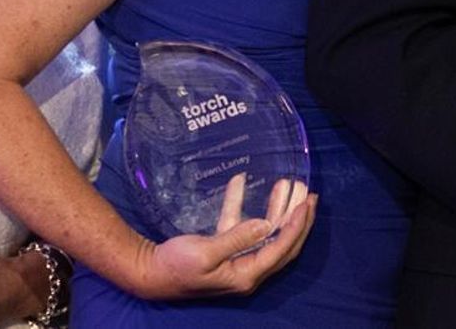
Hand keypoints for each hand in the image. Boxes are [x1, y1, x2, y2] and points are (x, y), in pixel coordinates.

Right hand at [128, 174, 317, 299]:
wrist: (147, 272)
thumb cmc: (175, 267)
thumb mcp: (206, 252)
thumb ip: (237, 238)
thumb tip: (266, 224)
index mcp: (246, 275)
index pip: (281, 249)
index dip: (296, 226)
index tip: (306, 203)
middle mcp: (246, 270)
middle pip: (281, 242)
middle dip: (296, 218)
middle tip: (308, 194)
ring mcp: (235, 260)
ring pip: (264, 232)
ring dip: (275, 209)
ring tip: (286, 184)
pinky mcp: (221, 250)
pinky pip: (238, 226)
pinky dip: (240, 205)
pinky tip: (239, 180)